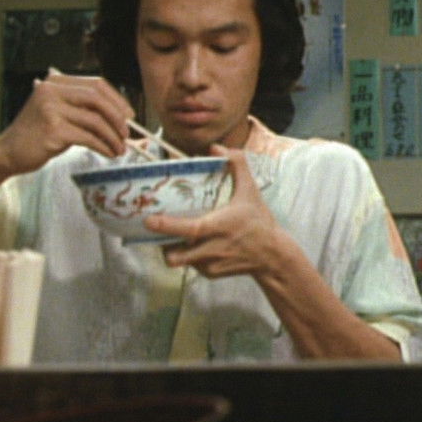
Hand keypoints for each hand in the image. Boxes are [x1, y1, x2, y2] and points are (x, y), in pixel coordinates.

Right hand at [0, 69, 134, 175]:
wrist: (8, 152)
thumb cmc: (38, 135)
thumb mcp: (60, 114)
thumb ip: (85, 111)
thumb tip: (123, 119)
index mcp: (56, 82)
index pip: (96, 84)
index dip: (117, 99)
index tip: (129, 115)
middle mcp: (52, 91)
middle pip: (98, 99)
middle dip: (117, 118)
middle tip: (126, 134)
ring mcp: (51, 109)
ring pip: (95, 120)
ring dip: (113, 137)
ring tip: (119, 149)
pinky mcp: (53, 130)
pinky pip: (88, 137)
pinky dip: (103, 146)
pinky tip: (108, 153)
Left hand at [144, 144, 285, 278]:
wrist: (272, 256)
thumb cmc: (258, 222)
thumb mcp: (251, 190)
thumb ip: (236, 164)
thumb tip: (216, 147)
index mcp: (219, 227)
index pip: (188, 229)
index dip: (165, 225)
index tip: (148, 219)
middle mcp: (211, 249)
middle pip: (174, 256)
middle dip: (161, 244)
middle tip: (157, 229)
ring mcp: (209, 264)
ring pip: (179, 261)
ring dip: (173, 248)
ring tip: (174, 234)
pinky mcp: (210, 274)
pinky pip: (189, 265)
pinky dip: (187, 255)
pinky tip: (195, 243)